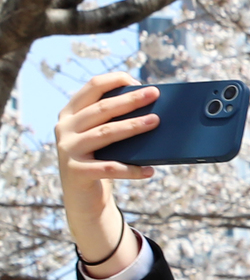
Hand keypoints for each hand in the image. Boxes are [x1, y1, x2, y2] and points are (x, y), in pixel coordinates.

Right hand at [55, 73, 159, 270]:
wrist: (83, 199)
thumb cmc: (100, 160)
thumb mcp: (102, 137)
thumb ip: (114, 121)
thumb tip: (153, 108)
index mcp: (70, 113)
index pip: (92, 87)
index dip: (115, 80)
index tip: (139, 81)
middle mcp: (64, 128)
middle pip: (101, 109)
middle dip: (130, 100)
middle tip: (154, 94)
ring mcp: (68, 150)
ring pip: (105, 133)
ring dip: (132, 126)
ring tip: (155, 122)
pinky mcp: (76, 172)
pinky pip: (109, 168)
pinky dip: (131, 169)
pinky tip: (150, 170)